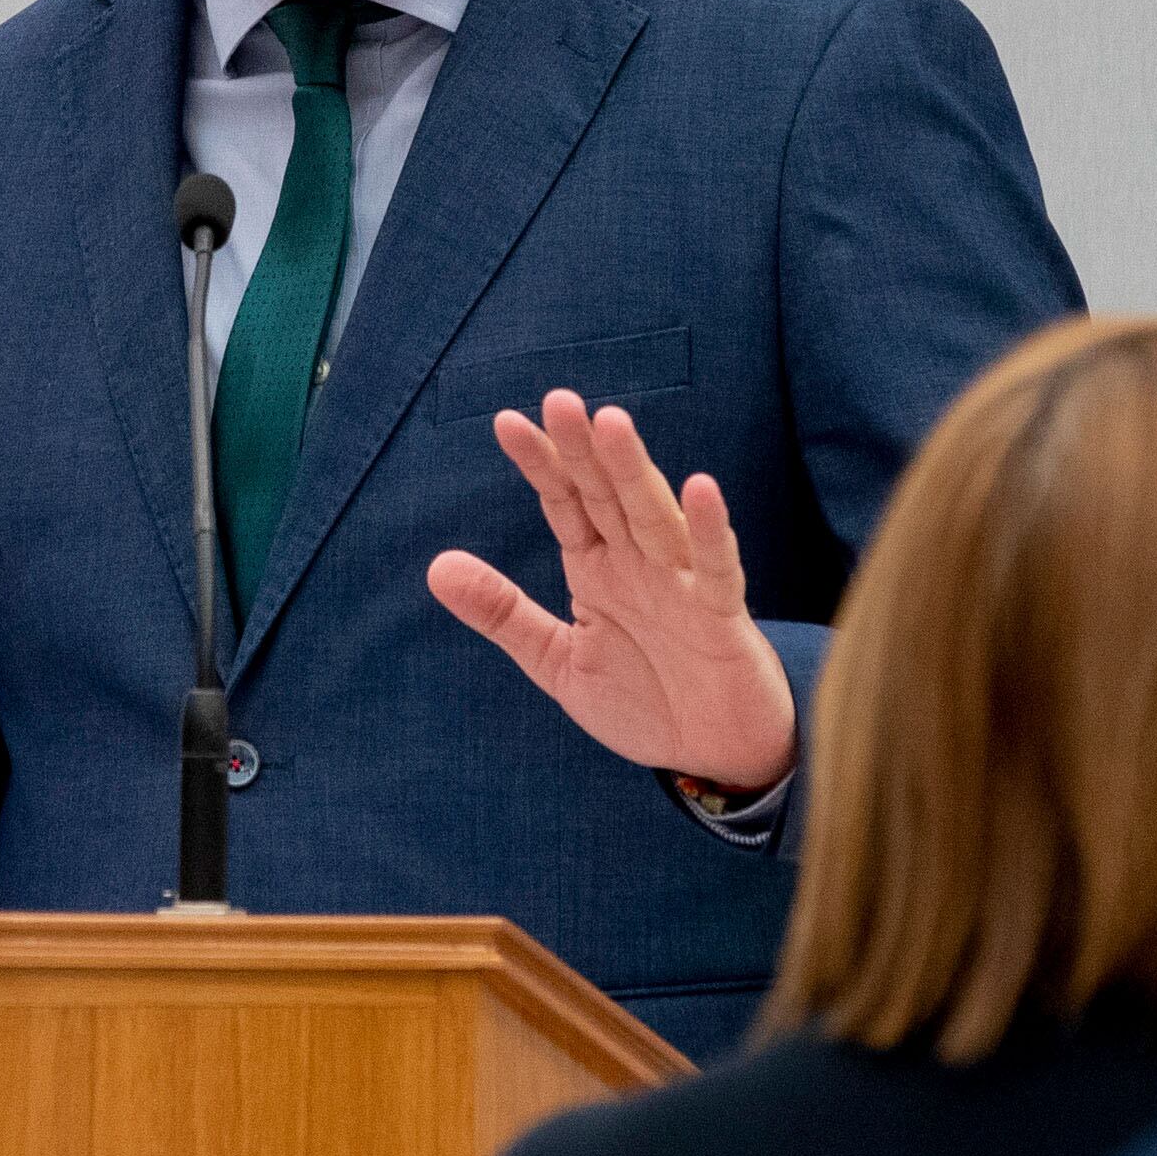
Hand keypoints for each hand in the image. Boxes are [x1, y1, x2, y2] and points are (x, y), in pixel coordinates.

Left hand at [429, 390, 796, 790]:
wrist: (714, 756)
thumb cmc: (646, 700)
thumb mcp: (557, 661)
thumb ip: (504, 613)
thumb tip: (434, 566)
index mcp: (598, 568)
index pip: (565, 502)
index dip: (539, 463)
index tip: (506, 422)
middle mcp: (639, 563)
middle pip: (607, 494)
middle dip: (582, 450)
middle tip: (559, 400)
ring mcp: (682, 585)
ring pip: (655, 515)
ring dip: (634, 471)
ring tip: (611, 424)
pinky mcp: (722, 616)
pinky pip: (716, 567)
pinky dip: (708, 530)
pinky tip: (699, 489)